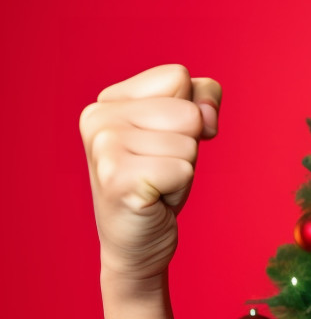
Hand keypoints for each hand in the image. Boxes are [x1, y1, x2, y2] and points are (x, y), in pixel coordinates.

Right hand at [80, 65, 220, 283]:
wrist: (137, 242)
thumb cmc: (160, 182)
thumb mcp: (184, 130)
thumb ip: (202, 97)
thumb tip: (204, 114)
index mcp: (109, 99)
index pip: (177, 76)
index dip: (191, 111)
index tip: (166, 141)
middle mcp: (97, 117)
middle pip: (188, 111)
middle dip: (188, 145)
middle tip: (161, 169)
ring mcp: (103, 147)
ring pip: (189, 142)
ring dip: (184, 169)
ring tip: (156, 183)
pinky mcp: (117, 178)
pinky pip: (184, 169)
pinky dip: (179, 188)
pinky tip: (154, 198)